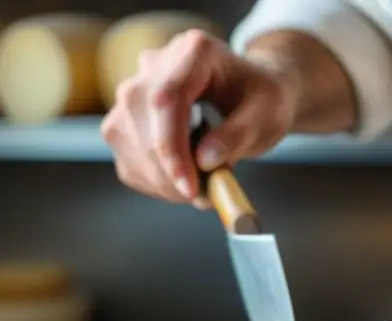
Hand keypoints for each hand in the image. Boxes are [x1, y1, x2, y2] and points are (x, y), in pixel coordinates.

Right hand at [100, 31, 297, 206]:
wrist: (249, 94)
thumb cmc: (260, 99)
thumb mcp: (266, 115)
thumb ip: (238, 135)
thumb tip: (205, 160)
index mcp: (194, 51)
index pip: (167, 98)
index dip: (172, 147)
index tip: (190, 186)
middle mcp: (155, 63)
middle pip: (141, 119)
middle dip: (167, 171)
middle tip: (202, 198)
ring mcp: (135, 89)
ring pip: (125, 138)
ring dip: (159, 179)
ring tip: (199, 191)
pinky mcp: (127, 117)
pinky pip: (126, 157)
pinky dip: (152, 181)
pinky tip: (182, 184)